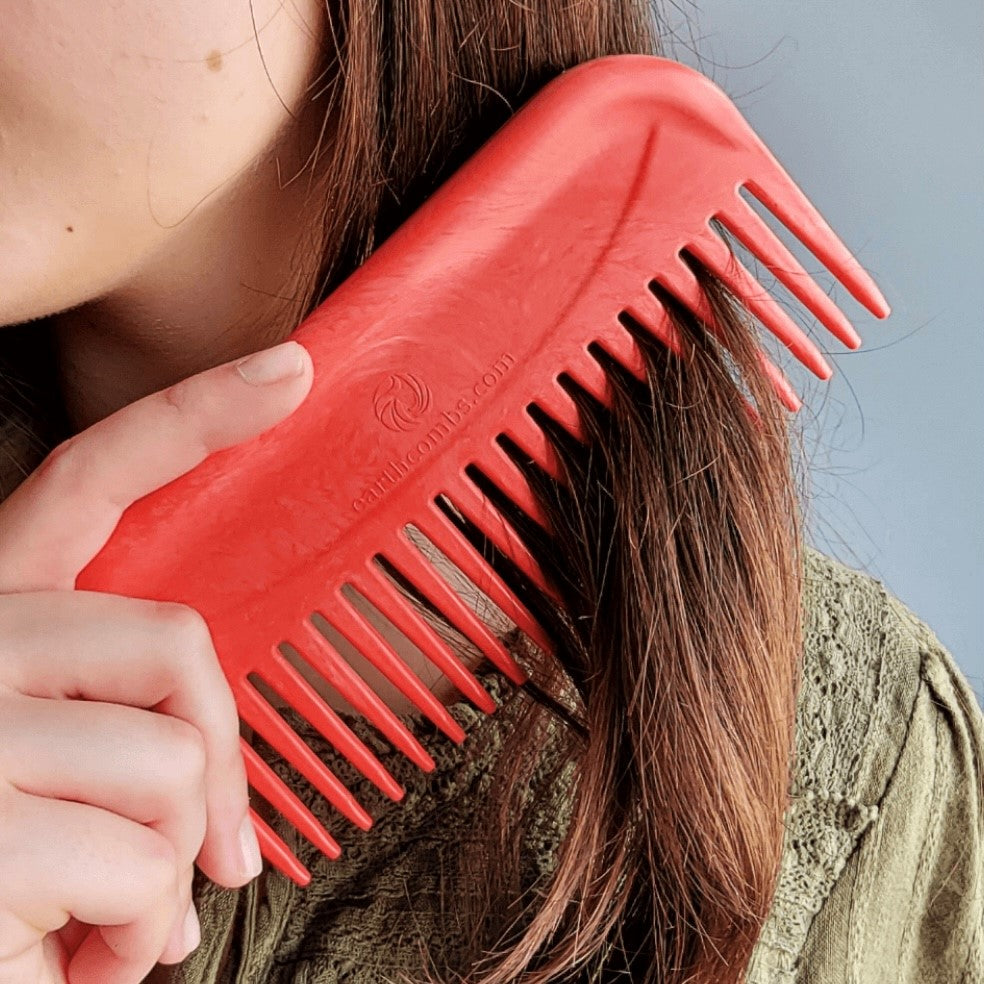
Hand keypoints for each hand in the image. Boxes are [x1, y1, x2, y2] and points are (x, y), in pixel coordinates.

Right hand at [0, 340, 311, 983]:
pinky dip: (136, 935)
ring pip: (173, 764)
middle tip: (218, 848)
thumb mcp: (57, 772)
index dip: (192, 416)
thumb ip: (127, 731)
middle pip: (176, 641)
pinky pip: (143, 865)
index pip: (91, 478)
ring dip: (169, 868)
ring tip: (105, 919)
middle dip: (217, 757)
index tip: (290, 373)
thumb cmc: (4, 871)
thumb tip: (222, 822)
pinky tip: (72, 957)